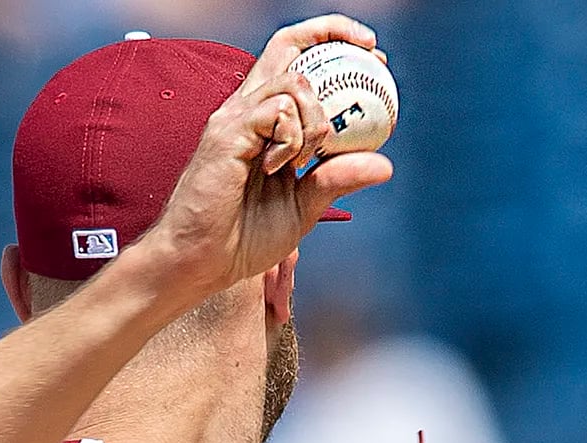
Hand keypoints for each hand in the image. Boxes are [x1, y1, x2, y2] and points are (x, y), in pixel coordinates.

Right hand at [143, 14, 394, 310]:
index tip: (374, 55)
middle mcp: (248, 109)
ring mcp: (235, 118)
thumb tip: (385, 165)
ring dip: (315, 123)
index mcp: (265, 121)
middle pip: (289, 46)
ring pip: (294, 83)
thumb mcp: (304, 206)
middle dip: (334, 36)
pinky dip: (292, 140)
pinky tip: (278, 169)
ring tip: (301, 163)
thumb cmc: (244, 238)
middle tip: (376, 55)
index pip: (296, 60)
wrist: (202, 262)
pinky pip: (277, 114)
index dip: (333, 44)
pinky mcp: (227, 133)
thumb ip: (336, 179)